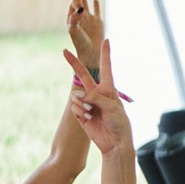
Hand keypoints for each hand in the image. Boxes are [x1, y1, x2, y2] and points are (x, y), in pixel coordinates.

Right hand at [63, 42, 132, 156]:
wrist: (114, 142)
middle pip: (83, 75)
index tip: (106, 41)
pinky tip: (88, 118)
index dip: (106, 54)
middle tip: (64, 51)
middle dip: (74, 63)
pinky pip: (75, 107)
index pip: (107, 68)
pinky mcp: (81, 112)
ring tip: (92, 113)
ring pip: (77, 95)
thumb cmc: (119, 123)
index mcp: (109, 88)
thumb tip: (80, 94)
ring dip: (82, 104)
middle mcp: (97, 93)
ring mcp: (88, 102)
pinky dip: (80, 112)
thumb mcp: (112, 107)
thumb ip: (96, 97)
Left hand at [66, 0, 103, 72]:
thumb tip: (78, 6)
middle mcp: (80, 16)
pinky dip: (96, 5)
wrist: (91, 54)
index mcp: (73, 17)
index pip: (73, 2)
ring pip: (86, 3)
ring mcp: (89, 19)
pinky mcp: (98, 23)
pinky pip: (97, 11)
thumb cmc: (80, 44)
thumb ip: (74, 18)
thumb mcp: (75, 31)